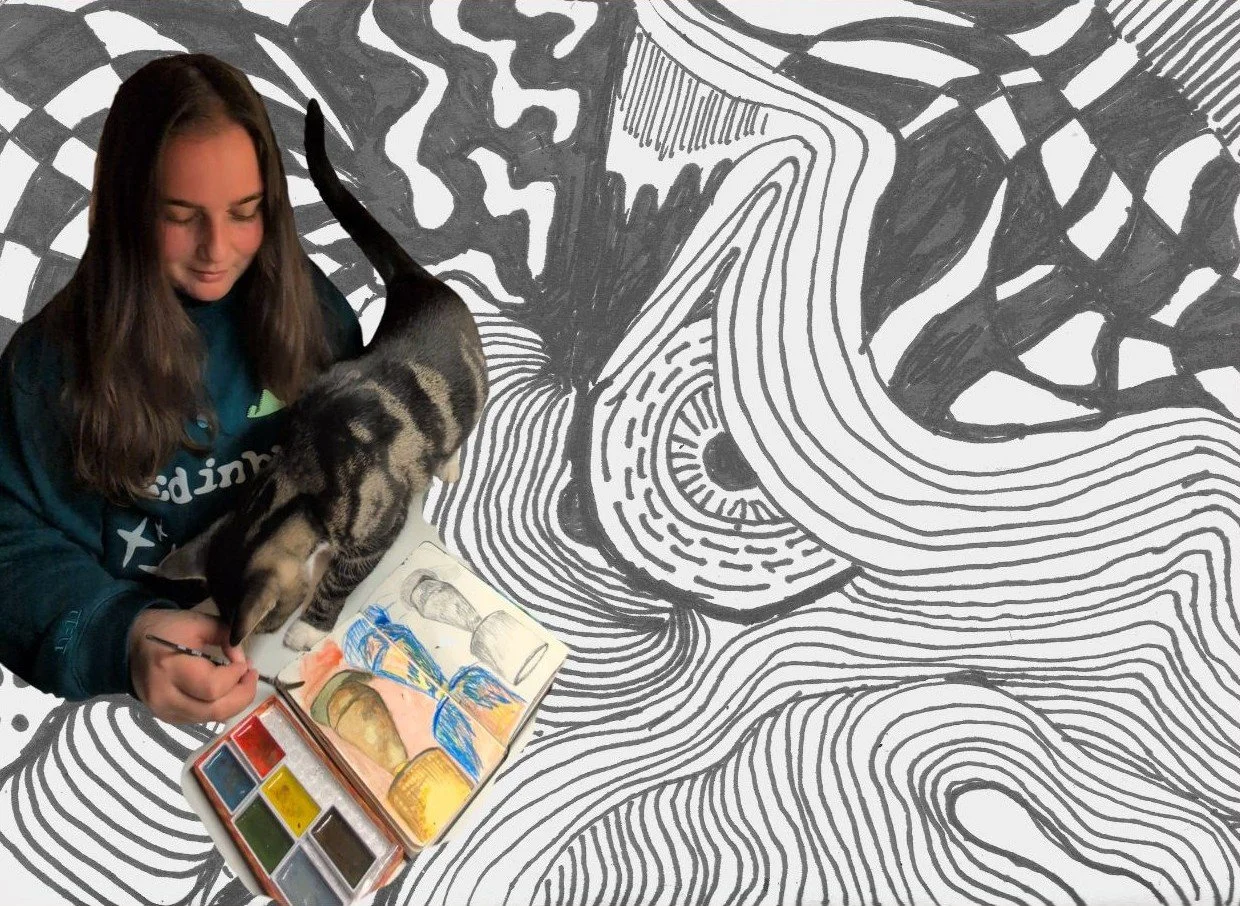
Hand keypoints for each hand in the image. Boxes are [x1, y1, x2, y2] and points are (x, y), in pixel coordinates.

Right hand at [128, 608, 257, 723]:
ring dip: (234, 702)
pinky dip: (220, 706)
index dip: (236, 676)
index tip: (244, 661)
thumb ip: (225, 636)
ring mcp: (164, 711)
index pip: (213, 687)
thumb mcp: (197, 621)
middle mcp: (165, 697)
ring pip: (211, 718)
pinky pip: (202, 719)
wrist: (129, 645)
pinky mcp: (167, 718)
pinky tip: (225, 690)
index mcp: (170, 669)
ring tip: (241, 681)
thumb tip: (243, 659)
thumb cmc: (166, 630)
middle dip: (243, 694)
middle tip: (252, 675)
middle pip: (215, 710)